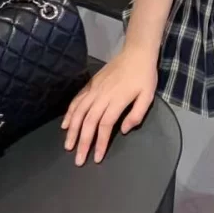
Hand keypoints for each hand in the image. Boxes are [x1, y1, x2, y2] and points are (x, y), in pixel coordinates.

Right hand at [62, 48, 157, 165]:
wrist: (136, 53)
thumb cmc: (144, 76)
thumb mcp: (148, 95)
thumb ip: (137, 115)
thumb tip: (123, 130)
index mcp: (117, 100)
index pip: (105, 125)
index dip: (99, 143)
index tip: (96, 158)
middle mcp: (102, 95)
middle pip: (89, 121)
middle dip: (82, 142)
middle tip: (78, 160)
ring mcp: (94, 89)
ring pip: (79, 111)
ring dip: (72, 130)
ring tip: (68, 145)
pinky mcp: (91, 84)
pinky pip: (77, 99)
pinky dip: (70, 112)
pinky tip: (65, 124)